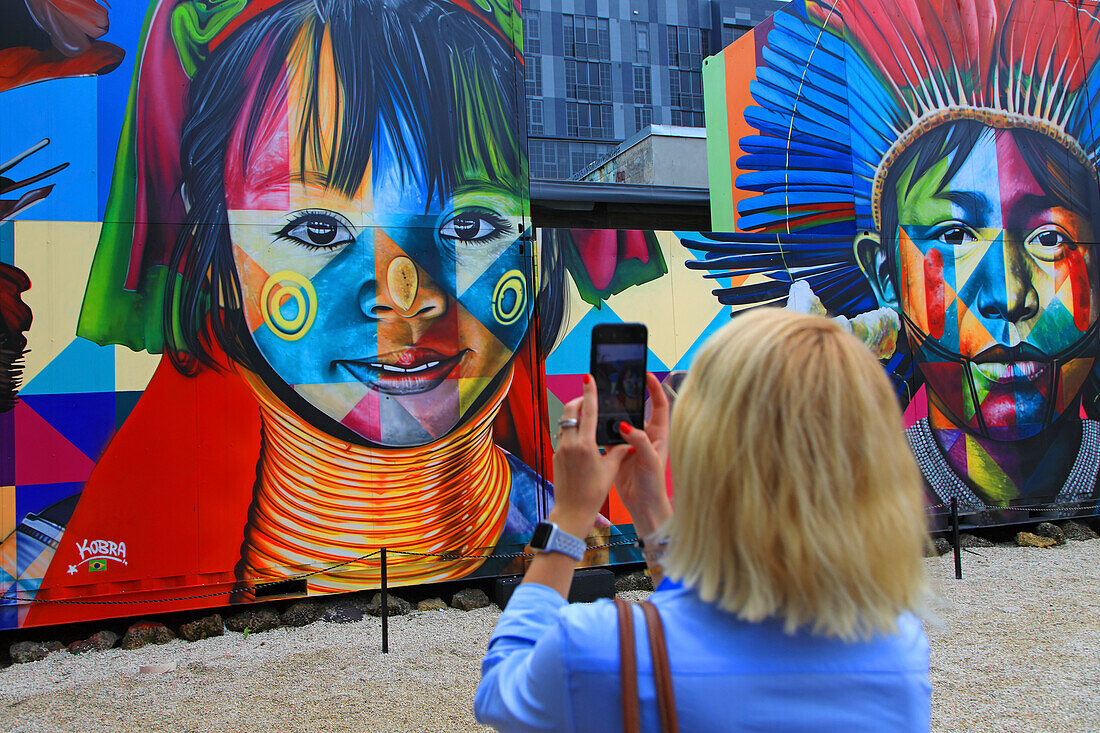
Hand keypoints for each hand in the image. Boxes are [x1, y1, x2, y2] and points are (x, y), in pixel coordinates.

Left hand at [549, 374, 631, 538]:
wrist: (572, 510)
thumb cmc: (594, 493)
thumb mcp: (611, 470)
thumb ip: (619, 451)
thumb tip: (628, 441)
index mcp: (586, 445)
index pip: (588, 412)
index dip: (589, 392)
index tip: (588, 377)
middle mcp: (570, 444)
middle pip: (571, 412)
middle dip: (579, 401)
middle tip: (588, 399)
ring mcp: (560, 450)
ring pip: (565, 424)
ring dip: (574, 417)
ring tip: (587, 419)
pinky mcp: (556, 456)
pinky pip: (563, 437)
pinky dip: (572, 433)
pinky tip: (582, 441)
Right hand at [613, 372, 672, 538]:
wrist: (643, 506)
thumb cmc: (654, 485)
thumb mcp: (650, 461)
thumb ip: (639, 441)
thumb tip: (624, 425)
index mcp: (659, 434)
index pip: (658, 405)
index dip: (654, 388)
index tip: (646, 374)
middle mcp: (646, 436)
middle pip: (637, 409)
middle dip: (628, 396)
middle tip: (618, 382)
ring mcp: (631, 443)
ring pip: (620, 421)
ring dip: (612, 412)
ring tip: (603, 398)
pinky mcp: (618, 452)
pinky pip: (608, 435)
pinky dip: (601, 429)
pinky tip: (593, 422)